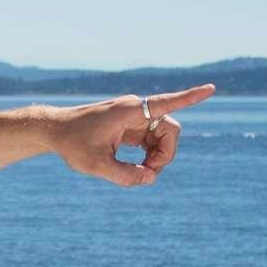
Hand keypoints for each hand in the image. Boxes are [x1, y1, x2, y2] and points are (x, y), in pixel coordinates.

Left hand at [48, 84, 215, 186]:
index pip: (166, 103)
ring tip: (139, 173)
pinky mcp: (130, 126)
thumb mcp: (96, 166)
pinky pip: (151, 140)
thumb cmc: (72, 143)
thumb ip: (125, 176)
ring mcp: (134, 117)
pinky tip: (137, 167)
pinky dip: (149, 155)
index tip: (212, 88)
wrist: (54, 130)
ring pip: (162, 137)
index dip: (191, 98)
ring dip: (157, 157)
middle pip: (170, 130)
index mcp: (129, 112)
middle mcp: (135, 110)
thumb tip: (149, 178)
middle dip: (166, 154)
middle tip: (148, 173)